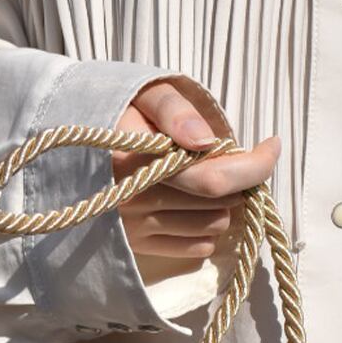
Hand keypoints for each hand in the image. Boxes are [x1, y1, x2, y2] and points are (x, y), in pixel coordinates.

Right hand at [113, 80, 281, 261]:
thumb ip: (174, 110)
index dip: (254, 166)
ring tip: (210, 182)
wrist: (69, 149)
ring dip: (225, 205)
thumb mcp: (142, 93)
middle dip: (239, 181)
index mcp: (139, 159)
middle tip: (230, 160)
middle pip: (219, 204)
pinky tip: (196, 206)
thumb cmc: (116, 113)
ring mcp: (137, 227)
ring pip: (214, 226)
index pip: (213, 177)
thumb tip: (206, 142)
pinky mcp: (139, 246)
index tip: (272, 146)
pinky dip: (208, 228)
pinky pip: (196, 249)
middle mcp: (137, 199)